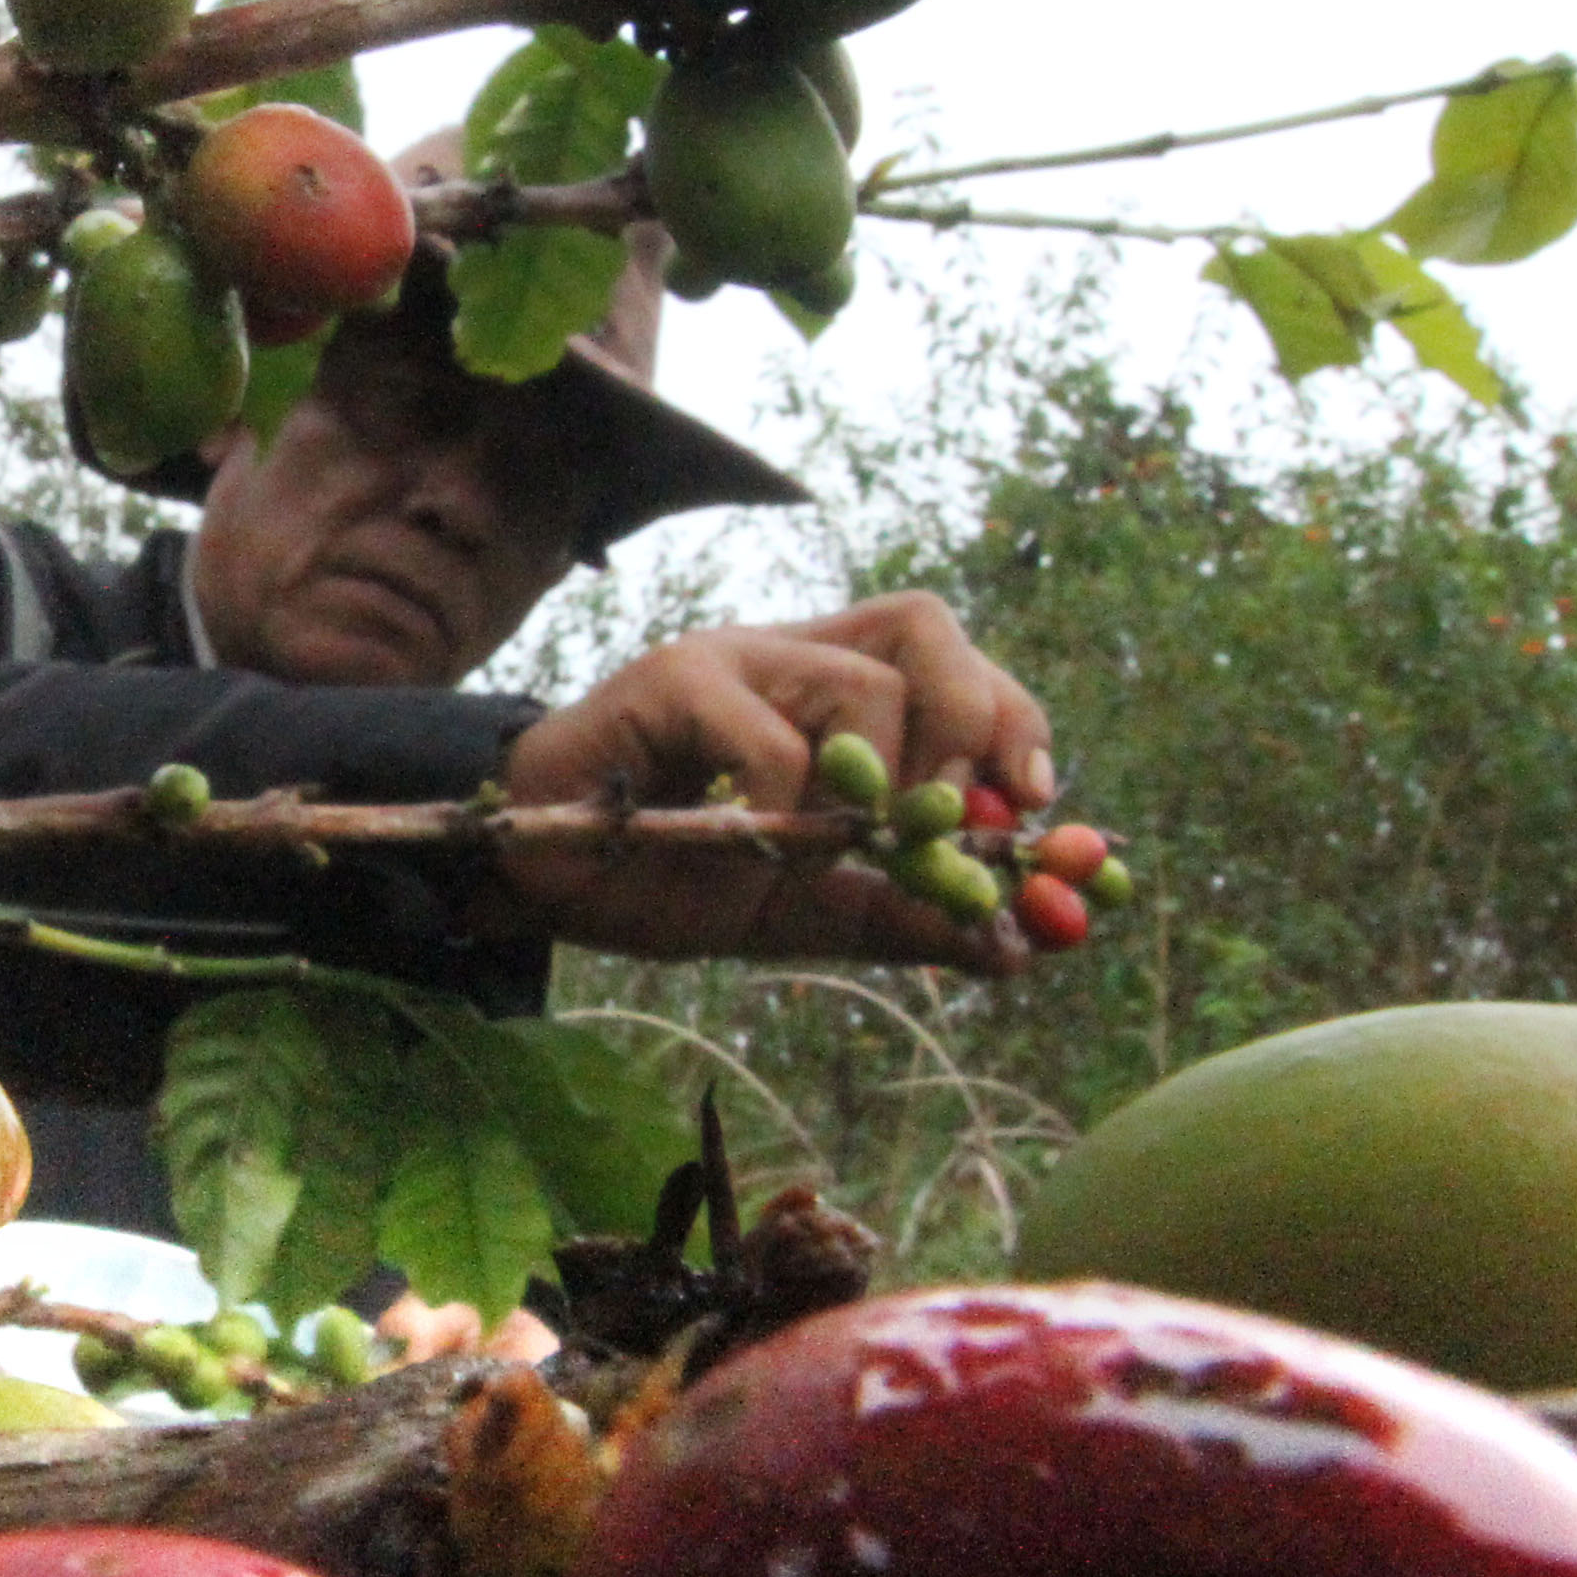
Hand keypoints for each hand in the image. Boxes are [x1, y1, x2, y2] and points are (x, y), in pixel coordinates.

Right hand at [487, 597, 1055, 963]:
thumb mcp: (807, 907)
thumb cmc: (669, 877)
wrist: (543, 882)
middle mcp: (792, 653)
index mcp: (833, 690)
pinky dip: (787, 806)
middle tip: (951, 821)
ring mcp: (733, 657)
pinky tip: (749, 843)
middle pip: (926, 626)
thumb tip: (1016, 950)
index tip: (1034, 805)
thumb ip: (902, 915)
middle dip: (972, 724)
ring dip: (878, 783)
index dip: (1011, 720)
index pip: (954, 662)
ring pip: (866, 680)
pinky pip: (772, 735)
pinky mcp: (671, 680)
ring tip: (833, 847)